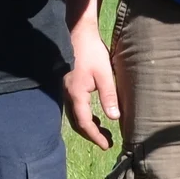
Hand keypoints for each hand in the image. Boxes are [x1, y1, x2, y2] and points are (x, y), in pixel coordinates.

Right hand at [64, 28, 120, 148]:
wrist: (77, 33)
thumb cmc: (91, 52)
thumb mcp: (104, 74)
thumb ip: (109, 96)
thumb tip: (114, 117)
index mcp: (76, 95)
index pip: (85, 123)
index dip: (95, 136)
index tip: (107, 145)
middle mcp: (67, 95)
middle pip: (77, 123)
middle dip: (91, 134)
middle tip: (106, 141)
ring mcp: (65, 90)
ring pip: (74, 115)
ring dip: (88, 125)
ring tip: (102, 130)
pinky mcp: (67, 85)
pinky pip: (74, 107)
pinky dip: (84, 115)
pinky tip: (94, 113)